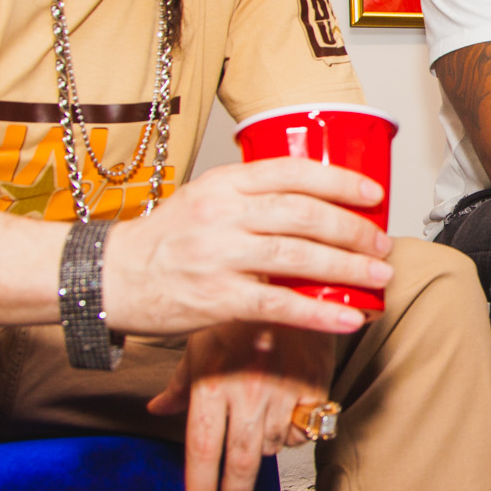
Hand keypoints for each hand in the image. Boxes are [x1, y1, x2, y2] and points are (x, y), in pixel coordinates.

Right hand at [103, 156, 392, 335]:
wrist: (109, 278)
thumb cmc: (163, 240)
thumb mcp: (202, 199)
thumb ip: (251, 197)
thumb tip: (314, 202)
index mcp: (223, 184)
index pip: (293, 172)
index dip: (340, 182)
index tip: (372, 194)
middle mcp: (223, 214)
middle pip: (305, 215)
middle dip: (353, 230)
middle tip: (381, 243)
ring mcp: (220, 257)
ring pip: (299, 258)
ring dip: (348, 268)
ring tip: (378, 277)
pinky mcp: (217, 300)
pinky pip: (280, 305)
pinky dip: (320, 313)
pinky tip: (348, 318)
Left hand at [147, 321, 335, 490]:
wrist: (293, 277)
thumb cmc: (239, 306)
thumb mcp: (199, 339)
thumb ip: (181, 382)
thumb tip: (158, 408)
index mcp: (214, 383)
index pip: (203, 451)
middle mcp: (248, 393)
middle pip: (241, 464)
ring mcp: (284, 392)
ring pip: (273, 447)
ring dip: (262, 455)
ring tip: (253, 443)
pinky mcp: (315, 387)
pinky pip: (302, 428)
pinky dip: (290, 432)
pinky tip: (282, 418)